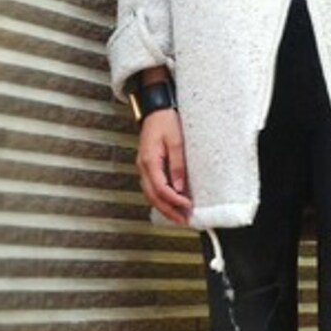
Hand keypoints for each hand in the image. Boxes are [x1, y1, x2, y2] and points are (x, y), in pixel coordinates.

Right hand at [136, 109, 190, 224]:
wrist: (155, 110)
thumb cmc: (165, 121)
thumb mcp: (176, 141)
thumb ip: (177, 165)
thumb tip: (180, 187)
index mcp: (149, 161)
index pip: (161, 189)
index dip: (175, 201)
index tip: (188, 207)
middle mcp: (143, 167)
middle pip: (153, 197)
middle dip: (168, 211)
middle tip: (183, 221)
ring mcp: (143, 167)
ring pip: (150, 194)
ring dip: (164, 207)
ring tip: (178, 217)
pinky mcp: (147, 167)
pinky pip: (151, 188)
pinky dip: (160, 199)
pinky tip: (170, 204)